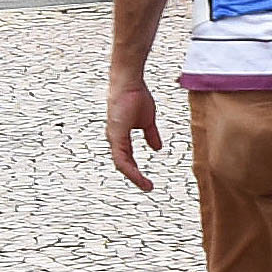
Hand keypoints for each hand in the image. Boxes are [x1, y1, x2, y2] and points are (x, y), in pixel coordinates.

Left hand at [105, 63, 164, 193]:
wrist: (129, 84)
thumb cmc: (135, 97)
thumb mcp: (147, 121)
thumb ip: (151, 135)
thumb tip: (157, 148)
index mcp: (121, 137)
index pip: (127, 159)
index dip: (136, 171)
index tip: (147, 181)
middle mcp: (115, 140)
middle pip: (123, 165)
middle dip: (135, 178)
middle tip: (148, 187)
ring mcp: (114, 138)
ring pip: (121, 165)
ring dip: (134, 177)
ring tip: (147, 186)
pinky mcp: (115, 136)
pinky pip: (121, 158)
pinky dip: (130, 169)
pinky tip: (139, 175)